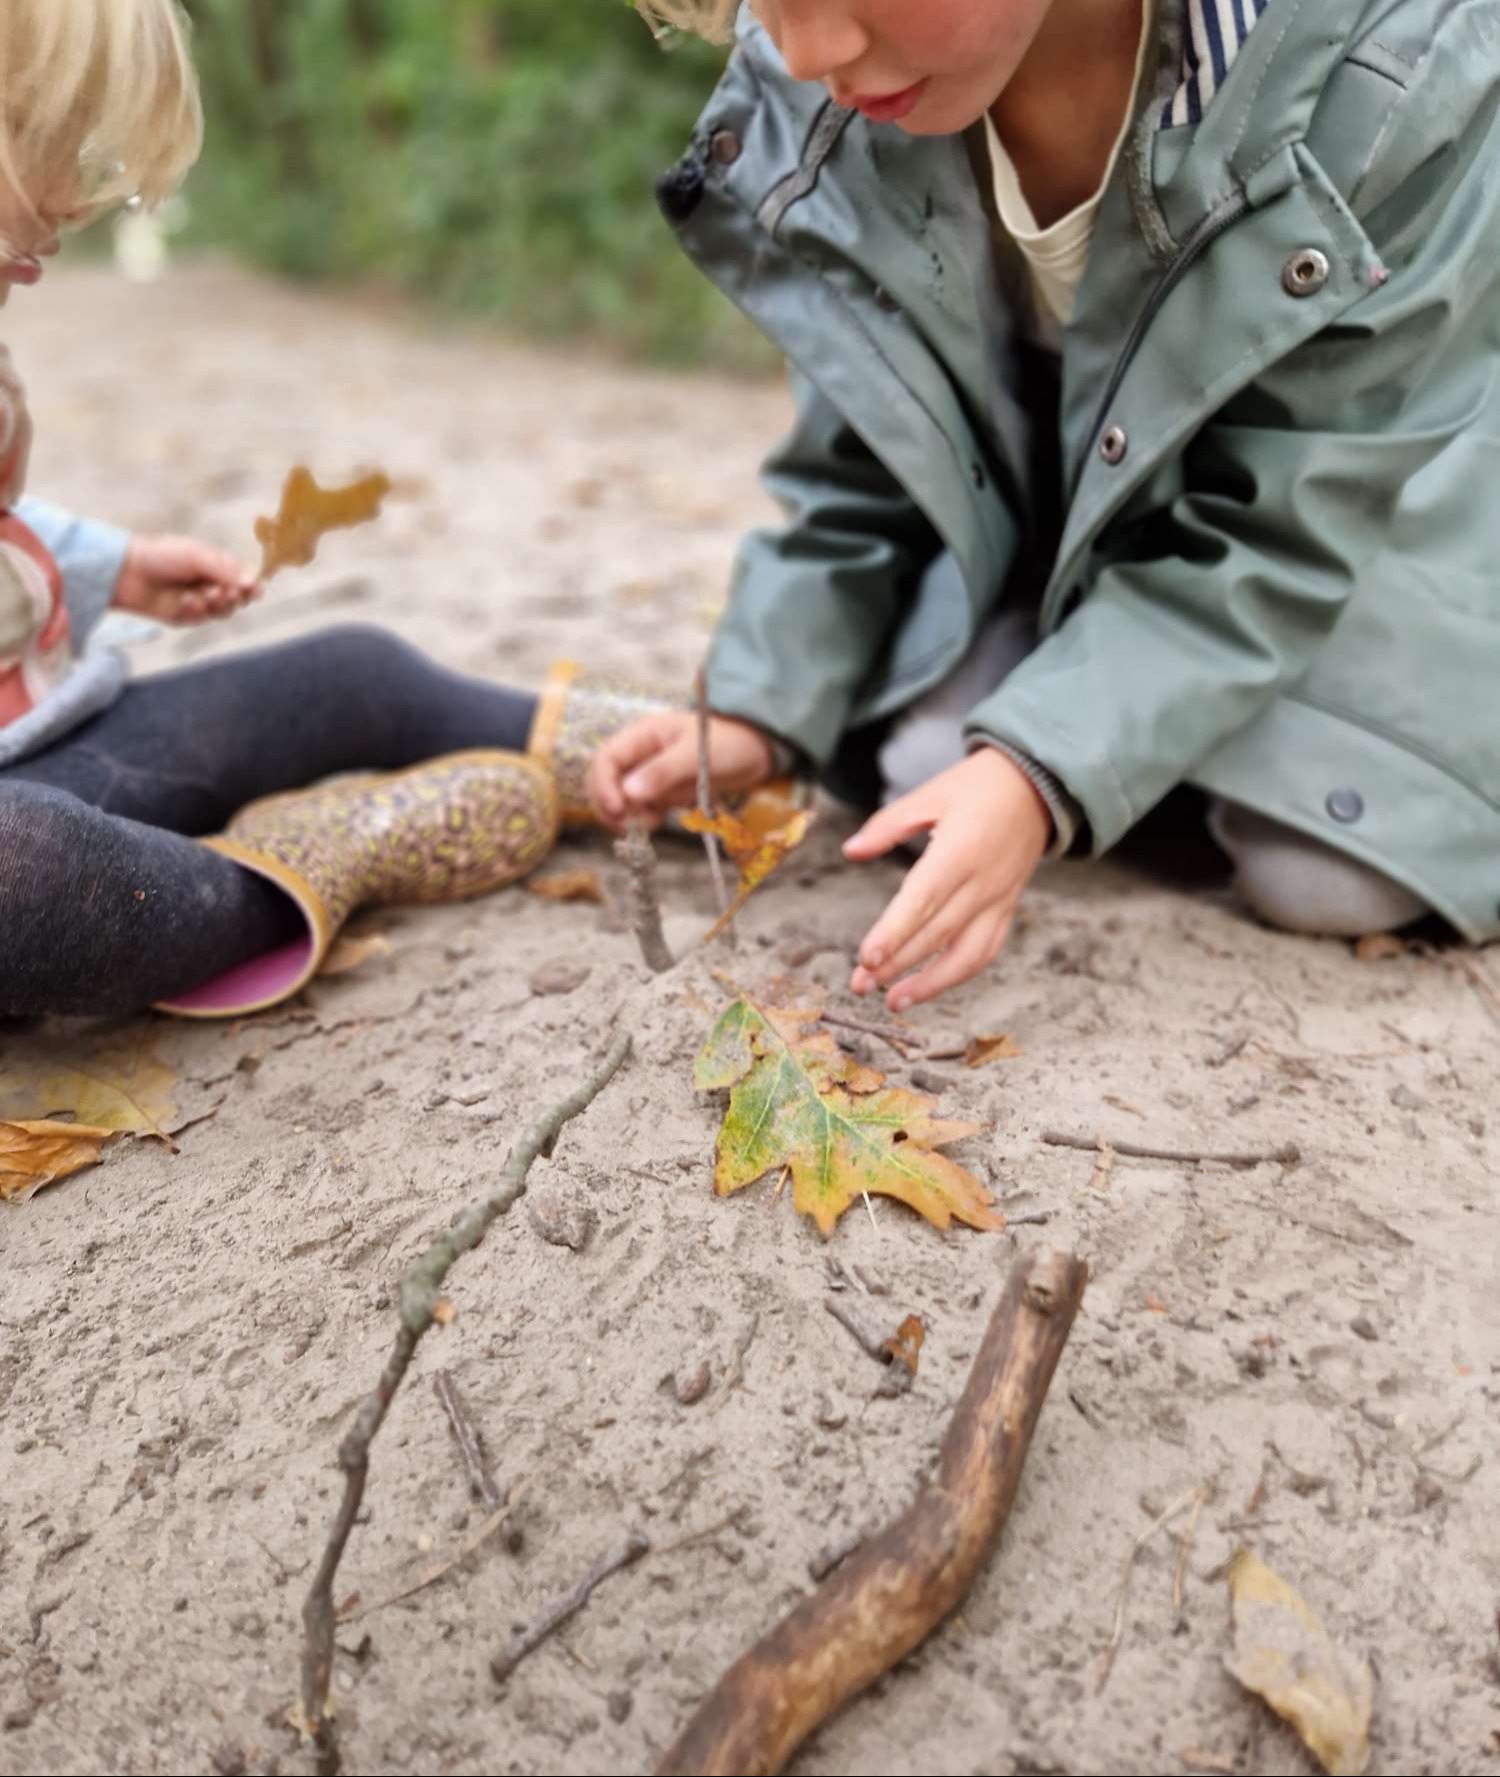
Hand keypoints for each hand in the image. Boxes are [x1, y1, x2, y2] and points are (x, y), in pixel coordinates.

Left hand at [113, 534, 260, 624]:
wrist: (125, 570)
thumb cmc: (161, 555)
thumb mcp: (197, 555)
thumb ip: (225, 569)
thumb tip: (256, 582)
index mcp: (217, 566)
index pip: (244, 580)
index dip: (251, 587)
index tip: (253, 590)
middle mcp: (211, 584)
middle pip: (238, 600)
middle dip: (234, 597)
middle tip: (224, 592)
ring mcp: (199, 602)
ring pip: (222, 613)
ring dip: (216, 606)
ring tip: (204, 596)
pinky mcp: (184, 617)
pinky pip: (200, 620)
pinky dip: (195, 612)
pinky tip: (184, 602)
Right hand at [588, 709, 774, 832]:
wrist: (755, 751)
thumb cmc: (728, 743)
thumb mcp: (695, 756)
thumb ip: (662, 772)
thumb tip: (629, 793)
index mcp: (642, 735)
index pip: (606, 759)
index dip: (603, 785)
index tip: (618, 810)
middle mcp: (640, 754)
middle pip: (607, 781)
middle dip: (611, 805)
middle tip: (628, 826)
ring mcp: (650, 773)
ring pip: (622, 798)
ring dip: (629, 815)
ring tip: (651, 823)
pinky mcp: (662, 791)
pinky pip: (641, 808)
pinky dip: (644, 818)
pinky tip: (658, 821)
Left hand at [843, 748, 1051, 1012]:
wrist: (1037, 788)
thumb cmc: (977, 787)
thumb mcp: (930, 794)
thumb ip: (888, 825)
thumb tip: (850, 851)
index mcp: (960, 851)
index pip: (923, 901)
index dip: (894, 933)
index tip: (866, 959)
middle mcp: (983, 883)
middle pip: (937, 935)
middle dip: (897, 965)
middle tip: (859, 985)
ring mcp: (999, 901)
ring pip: (966, 956)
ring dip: (930, 984)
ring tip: (893, 1001)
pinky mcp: (1007, 910)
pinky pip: (985, 951)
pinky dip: (958, 974)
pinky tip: (928, 986)